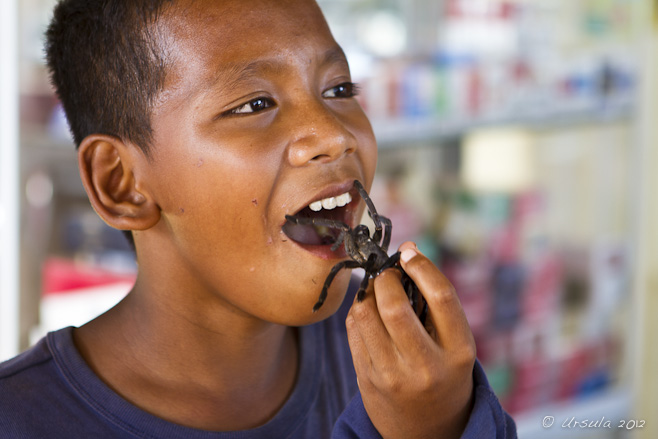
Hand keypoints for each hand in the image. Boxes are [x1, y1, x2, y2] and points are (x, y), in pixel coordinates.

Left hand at [346, 242, 475, 438]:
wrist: (426, 428)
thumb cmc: (443, 371)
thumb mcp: (454, 343)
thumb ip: (435, 302)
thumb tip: (408, 250)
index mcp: (458, 352)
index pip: (441, 297)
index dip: (422, 267)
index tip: (409, 252)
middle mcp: (426, 366)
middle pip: (395, 306)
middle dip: (386, 278)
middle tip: (388, 272)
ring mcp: (392, 375)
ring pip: (365, 314)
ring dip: (367, 291)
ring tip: (377, 290)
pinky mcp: (367, 378)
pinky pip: (353, 328)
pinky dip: (358, 309)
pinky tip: (369, 310)